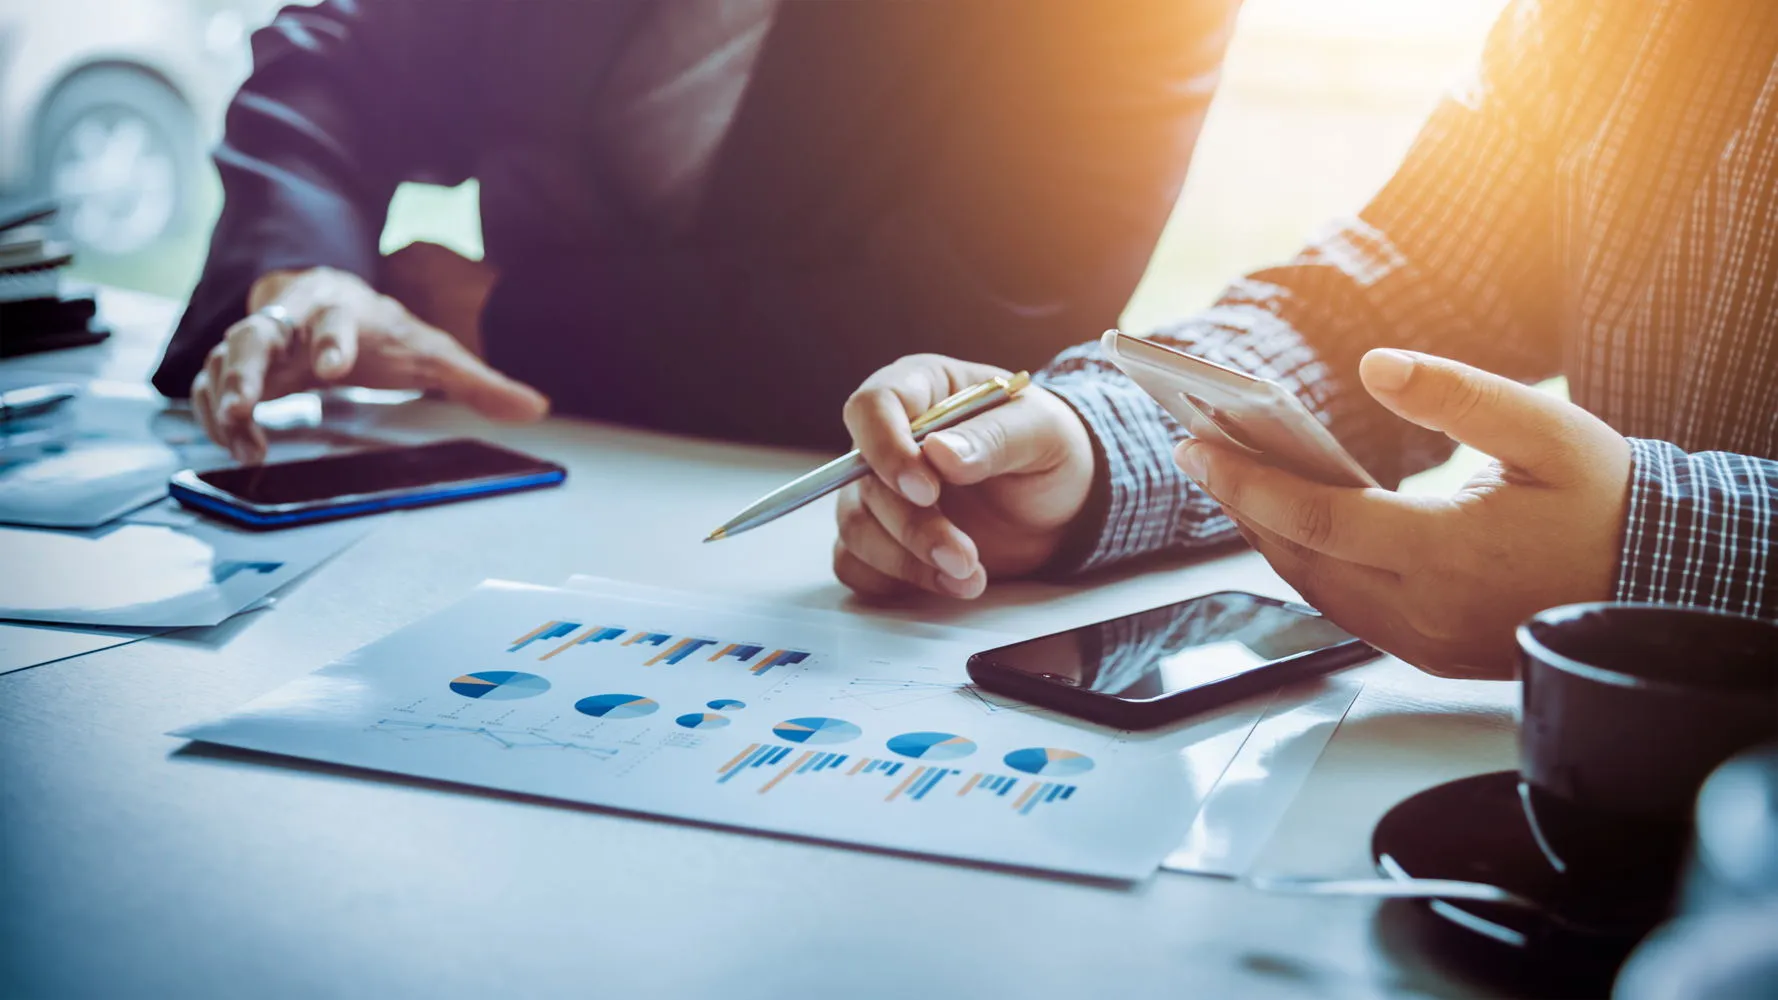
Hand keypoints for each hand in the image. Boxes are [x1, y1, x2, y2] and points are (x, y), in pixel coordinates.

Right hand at [190, 263, 547, 462]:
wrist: (330, 295)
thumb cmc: (382, 328)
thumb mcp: (434, 350)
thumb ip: (480, 381)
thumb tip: (538, 408)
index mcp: (339, 309)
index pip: (332, 319)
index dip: (332, 339)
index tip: (335, 367)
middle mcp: (289, 320)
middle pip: (254, 336)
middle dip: (244, 368)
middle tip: (245, 404)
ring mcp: (257, 343)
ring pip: (220, 362)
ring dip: (220, 400)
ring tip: (239, 441)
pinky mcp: (237, 367)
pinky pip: (210, 387)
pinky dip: (215, 415)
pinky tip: (239, 446)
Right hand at [834, 354, 1094, 599]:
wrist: (1058, 500)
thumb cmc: (1046, 448)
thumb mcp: (1041, 431)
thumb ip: (994, 437)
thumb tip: (940, 453)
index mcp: (920, 388)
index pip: (872, 408)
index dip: (887, 450)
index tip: (927, 491)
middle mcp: (888, 438)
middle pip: (864, 481)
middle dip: (913, 526)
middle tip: (964, 556)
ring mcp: (879, 491)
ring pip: (856, 529)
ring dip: (907, 561)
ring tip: (969, 576)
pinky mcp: (882, 538)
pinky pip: (858, 565)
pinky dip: (896, 581)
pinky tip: (946, 584)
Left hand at [1174, 348, 1631, 678]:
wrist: (1666, 584)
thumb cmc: (1610, 506)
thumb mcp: (1547, 431)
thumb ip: (1459, 395)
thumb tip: (1378, 363)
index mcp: (1447, 558)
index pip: (1316, 520)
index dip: (1247, 482)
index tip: (1194, 446)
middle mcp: (1426, 614)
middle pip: (1300, 561)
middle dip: (1241, 507)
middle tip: (1197, 453)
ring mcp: (1426, 643)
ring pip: (1318, 593)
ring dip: (1268, 540)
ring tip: (1231, 481)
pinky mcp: (1432, 654)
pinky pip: (1348, 611)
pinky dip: (1311, 568)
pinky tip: (1291, 526)